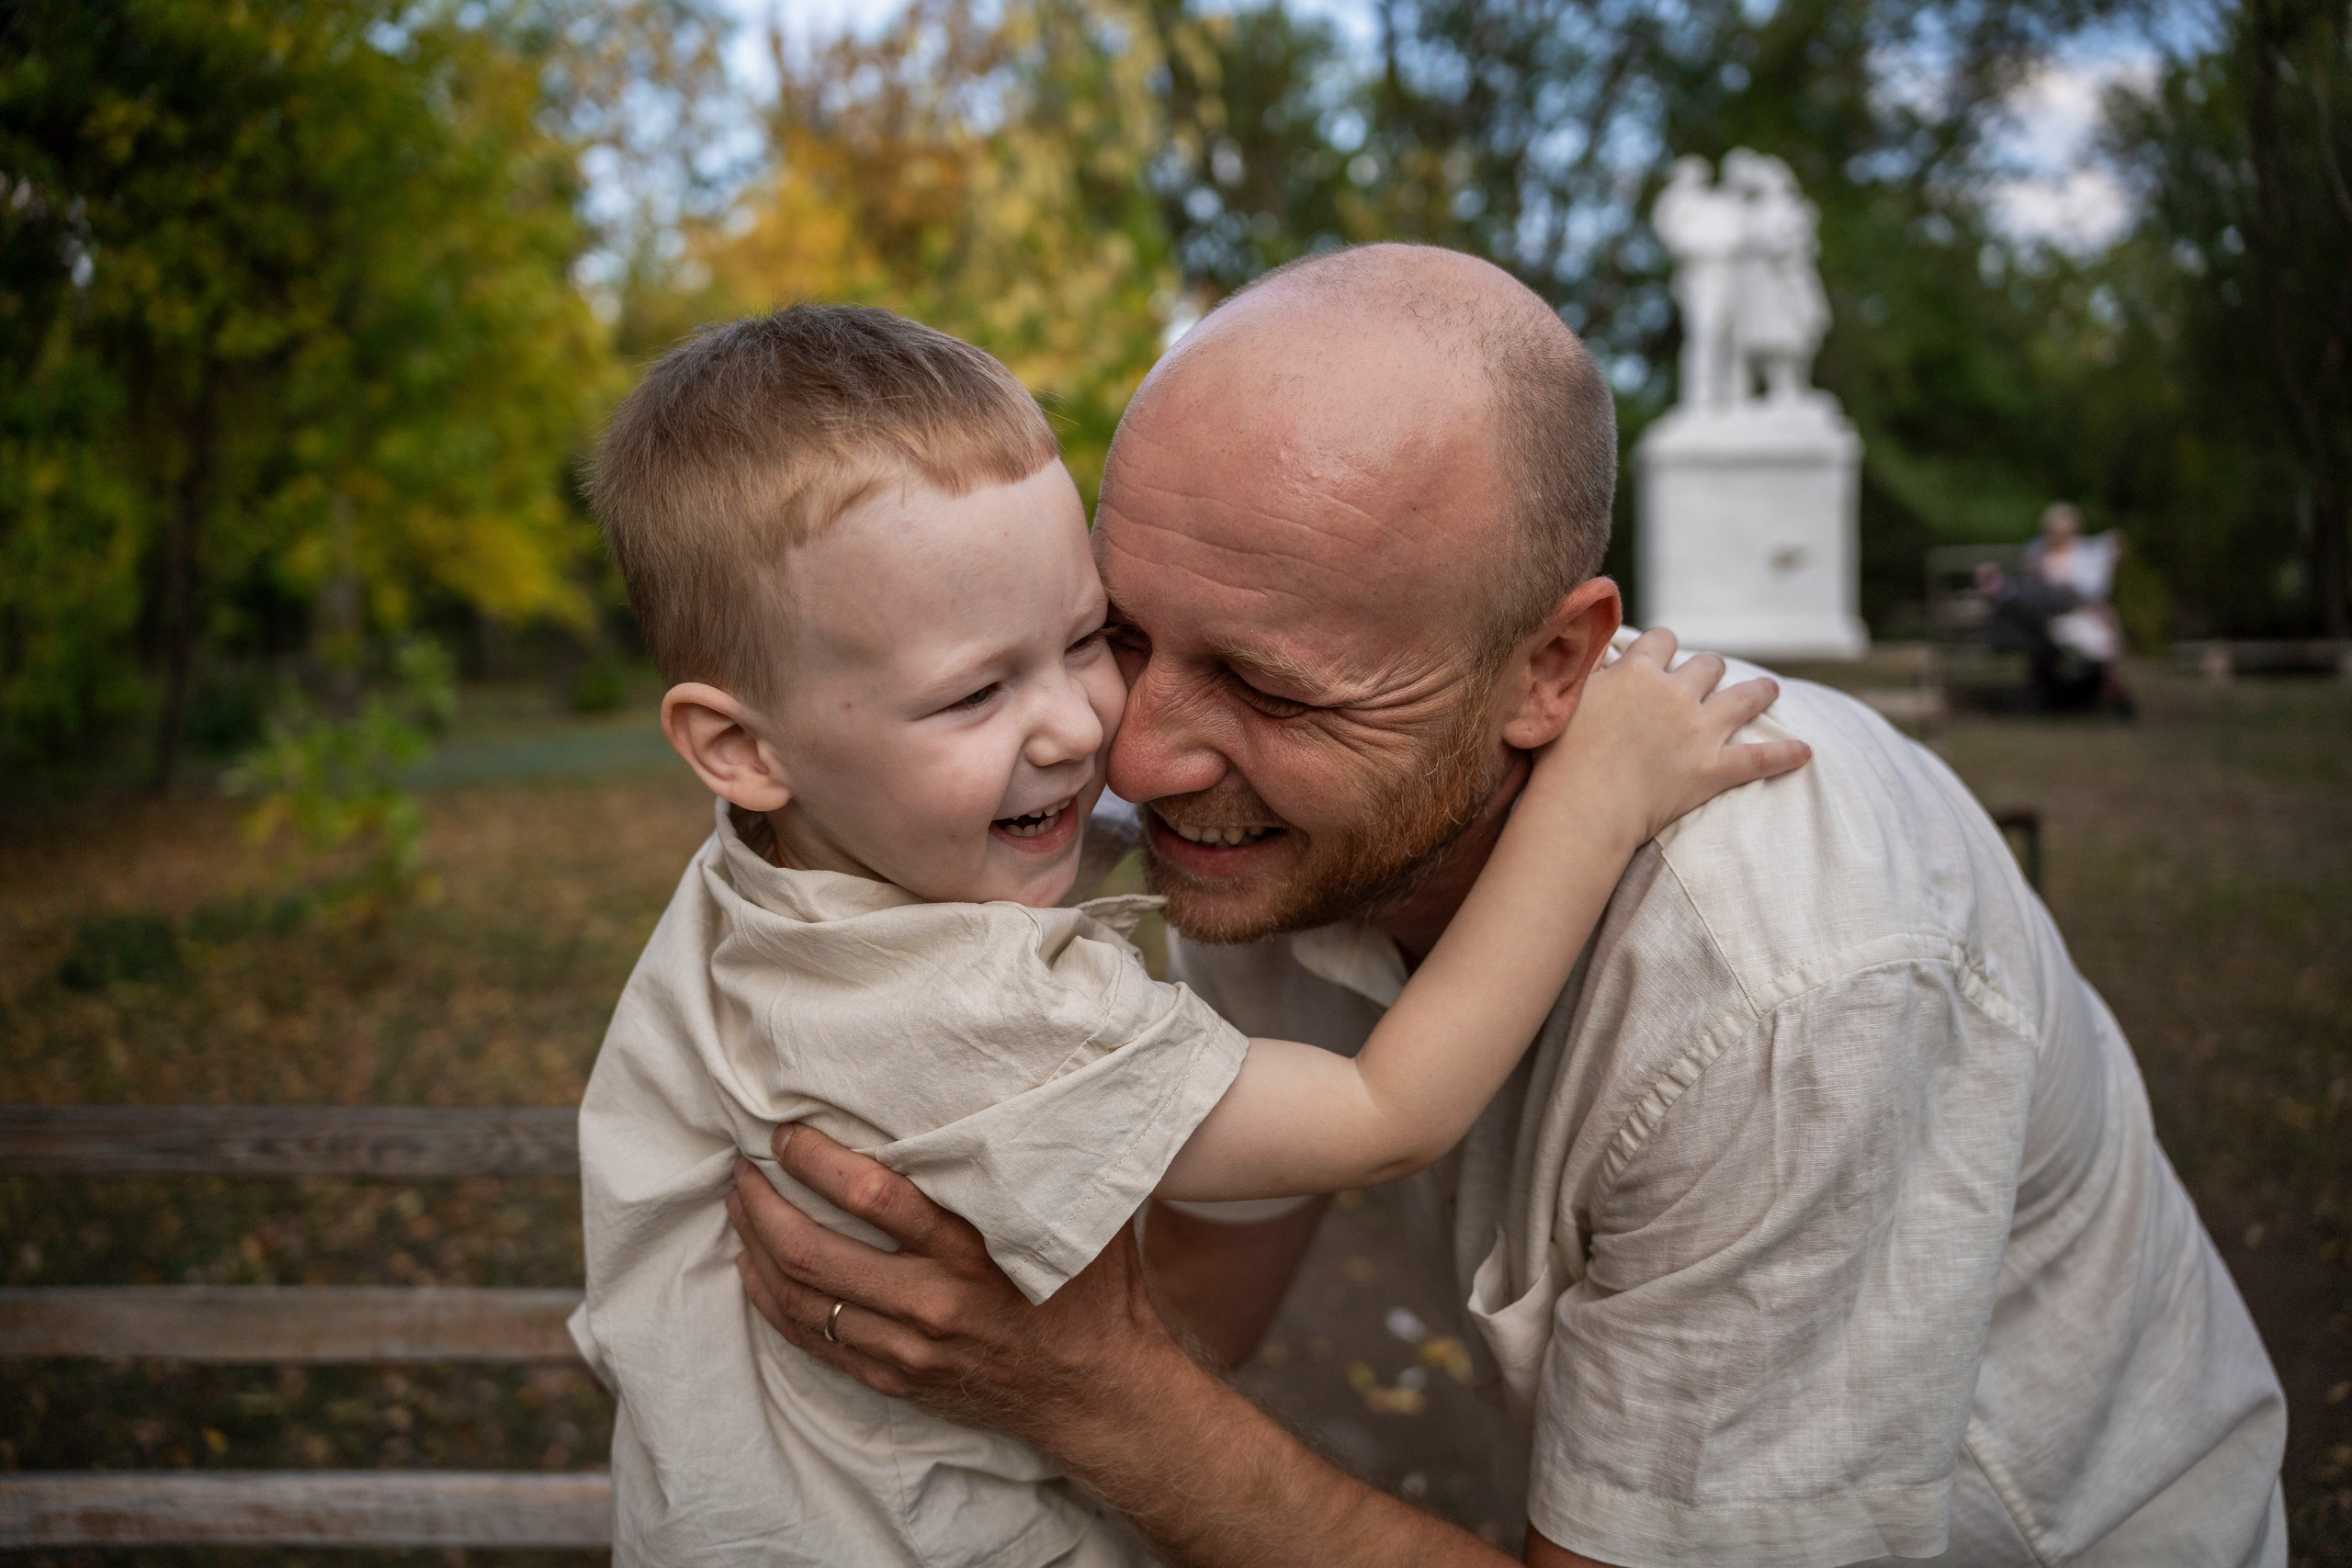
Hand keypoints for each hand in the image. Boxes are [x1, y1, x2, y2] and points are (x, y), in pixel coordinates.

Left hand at [726, 1123, 1176, 1451]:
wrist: (1095, 1392)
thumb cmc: (1089, 1289)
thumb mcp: (1074, 1215)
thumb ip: (1035, 1159)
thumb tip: (1015, 1081)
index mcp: (971, 1250)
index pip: (872, 1195)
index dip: (816, 1159)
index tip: (787, 1132)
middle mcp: (931, 1301)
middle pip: (814, 1251)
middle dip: (763, 1203)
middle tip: (742, 1166)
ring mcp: (907, 1348)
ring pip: (801, 1298)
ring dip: (757, 1248)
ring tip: (740, 1206)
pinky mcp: (895, 1378)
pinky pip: (812, 1341)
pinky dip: (771, 1301)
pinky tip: (755, 1269)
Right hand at [1533, 626, 1809, 847]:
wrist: (1581, 805)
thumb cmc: (1556, 757)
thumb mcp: (1554, 699)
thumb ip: (1569, 670)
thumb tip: (1564, 645)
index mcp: (1636, 672)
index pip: (1660, 640)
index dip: (1663, 645)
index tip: (1662, 651)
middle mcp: (1674, 692)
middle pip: (1706, 664)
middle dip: (1709, 668)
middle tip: (1710, 676)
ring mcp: (1699, 730)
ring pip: (1743, 697)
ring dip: (1758, 692)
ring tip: (1770, 690)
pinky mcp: (1714, 769)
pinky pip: (1760, 759)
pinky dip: (1786, 756)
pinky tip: (1806, 753)